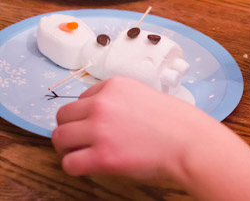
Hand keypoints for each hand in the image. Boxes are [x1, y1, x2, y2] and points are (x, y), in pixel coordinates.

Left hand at [52, 76, 215, 181]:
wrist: (187, 140)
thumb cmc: (172, 121)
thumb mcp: (142, 93)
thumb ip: (118, 99)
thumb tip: (97, 113)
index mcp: (113, 85)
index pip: (81, 98)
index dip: (86, 114)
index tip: (95, 124)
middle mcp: (102, 103)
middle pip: (64, 115)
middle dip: (70, 128)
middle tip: (79, 140)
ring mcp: (100, 129)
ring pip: (60, 137)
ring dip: (67, 147)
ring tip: (80, 153)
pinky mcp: (101, 156)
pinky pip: (69, 162)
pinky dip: (74, 166)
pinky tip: (87, 166)